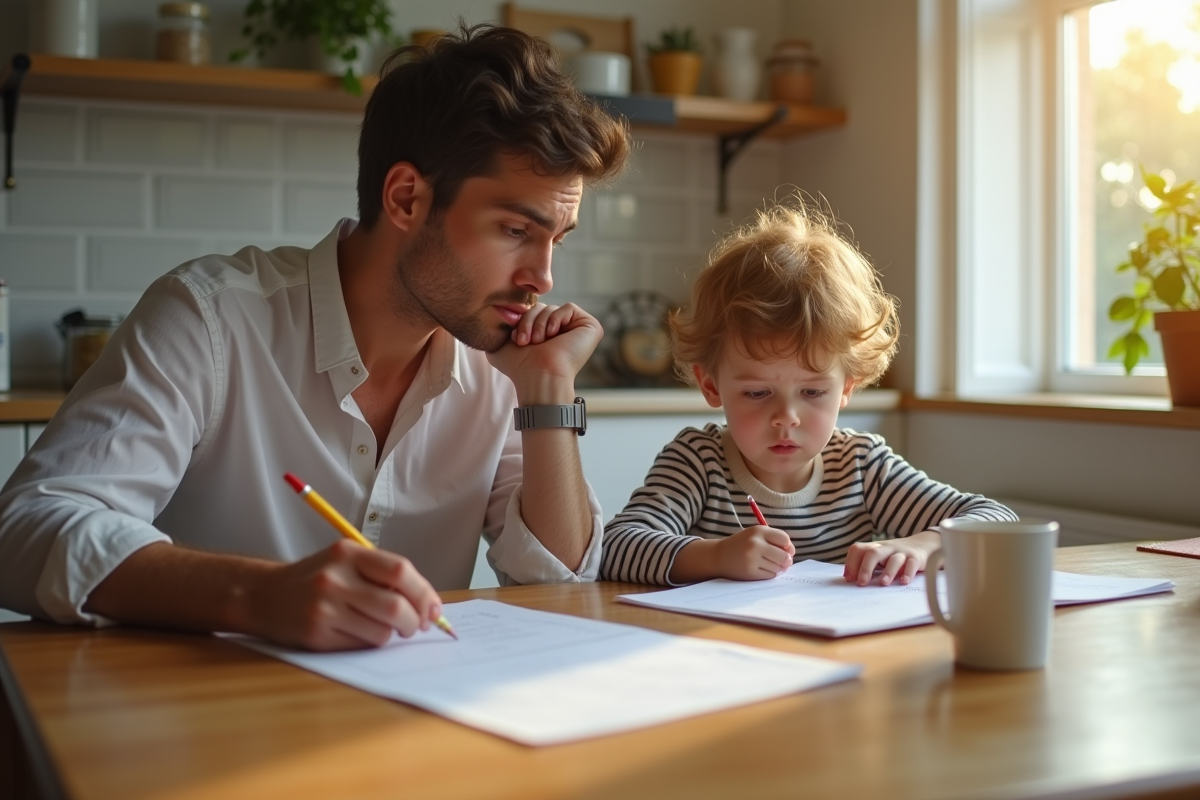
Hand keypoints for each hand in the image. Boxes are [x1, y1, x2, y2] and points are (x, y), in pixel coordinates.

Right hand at [248, 540, 443, 650]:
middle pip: (395, 605)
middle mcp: (335, 578)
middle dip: (414, 620)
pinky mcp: (317, 634)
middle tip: (416, 626)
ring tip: (383, 628)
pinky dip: (370, 642)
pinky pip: (361, 645)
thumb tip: (427, 603)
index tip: (433, 608)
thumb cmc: (314, 579)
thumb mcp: (345, 562)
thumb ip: (381, 575)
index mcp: (347, 553)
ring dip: (392, 634)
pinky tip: (359, 633)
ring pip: (382, 631)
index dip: (424, 592)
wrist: (263, 596)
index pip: (399, 571)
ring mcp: (324, 607)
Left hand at [486, 303, 602, 401]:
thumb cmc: (520, 368)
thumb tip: (500, 316)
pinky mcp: (590, 326)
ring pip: (552, 308)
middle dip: (529, 321)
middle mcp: (564, 333)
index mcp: (546, 336)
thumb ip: (499, 330)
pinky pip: (568, 307)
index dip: (522, 321)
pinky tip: (553, 335)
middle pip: (541, 308)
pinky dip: (555, 319)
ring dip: (539, 323)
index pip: (532, 312)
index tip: (516, 339)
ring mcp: (578, 329)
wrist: (537, 376)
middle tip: (526, 341)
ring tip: (538, 342)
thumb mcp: (501, 345)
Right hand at [712, 526, 796, 580]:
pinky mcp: (749, 571)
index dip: (789, 547)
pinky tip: (761, 570)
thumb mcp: (755, 535)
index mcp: (758, 531)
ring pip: (778, 568)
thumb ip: (774, 541)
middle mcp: (755, 543)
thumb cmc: (742, 545)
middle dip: (785, 561)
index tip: (786, 551)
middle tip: (781, 562)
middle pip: (784, 556)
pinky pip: (770, 576)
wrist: (718, 556)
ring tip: (767, 564)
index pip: (784, 539)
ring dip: (777, 568)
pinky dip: (769, 574)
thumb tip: (791, 556)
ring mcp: (752, 558)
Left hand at [843, 530, 941, 586]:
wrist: (921, 545)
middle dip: (866, 568)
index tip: (849, 579)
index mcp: (874, 548)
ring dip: (888, 572)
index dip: (851, 563)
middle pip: (873, 553)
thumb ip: (863, 565)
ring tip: (883, 583)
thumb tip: (848, 578)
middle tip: (861, 583)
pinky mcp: (916, 558)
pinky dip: (908, 573)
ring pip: (894, 559)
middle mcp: (886, 548)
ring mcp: (902, 552)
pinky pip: (912, 564)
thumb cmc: (893, 556)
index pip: (858, 549)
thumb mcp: (878, 557)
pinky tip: (903, 582)